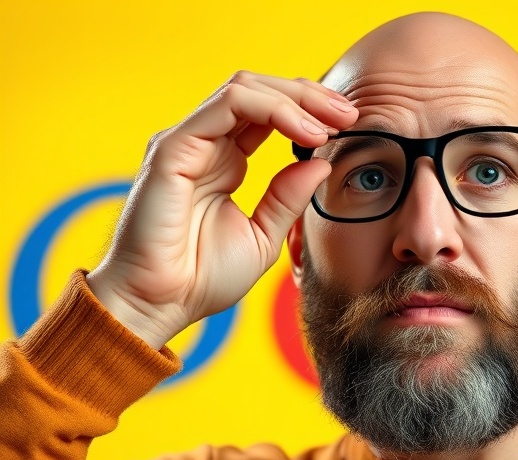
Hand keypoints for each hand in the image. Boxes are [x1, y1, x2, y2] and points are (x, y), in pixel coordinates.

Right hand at [86, 72, 357, 349]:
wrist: (160, 305)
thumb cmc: (201, 278)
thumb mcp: (263, 235)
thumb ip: (288, 197)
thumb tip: (322, 163)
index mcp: (225, 162)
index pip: (267, 114)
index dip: (308, 111)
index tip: (349, 124)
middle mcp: (205, 145)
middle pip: (259, 92)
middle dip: (309, 95)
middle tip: (349, 112)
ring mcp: (188, 142)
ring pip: (244, 89)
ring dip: (295, 97)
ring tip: (332, 119)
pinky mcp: (174, 148)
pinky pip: (228, 105)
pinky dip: (273, 109)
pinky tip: (305, 131)